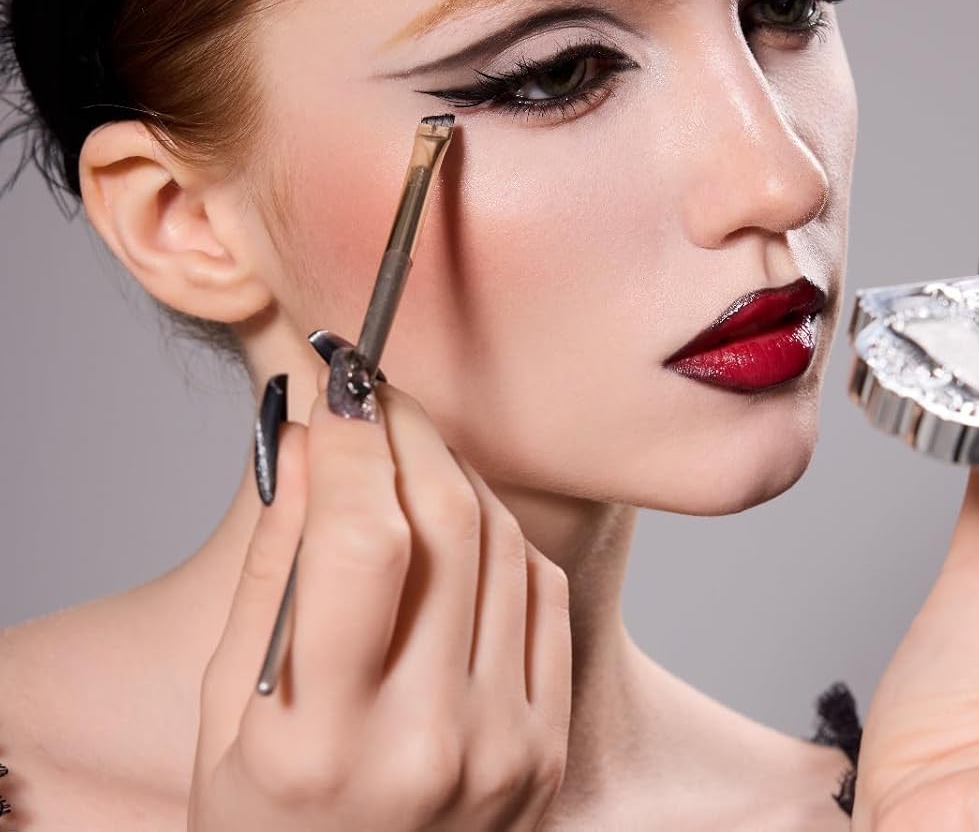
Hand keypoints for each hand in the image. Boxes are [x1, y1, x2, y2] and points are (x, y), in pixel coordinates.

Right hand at [188, 355, 570, 828]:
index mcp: (327, 743)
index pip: (364, 541)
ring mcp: (506, 746)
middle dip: (408, 434)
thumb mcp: (229, 721)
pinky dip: (501, 541)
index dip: (354, 443)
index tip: (337, 389)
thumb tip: (306, 445)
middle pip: (448, 523)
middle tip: (374, 398)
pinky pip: (543, 594)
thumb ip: (273, 574)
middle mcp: (432, 743)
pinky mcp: (549, 746)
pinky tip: (458, 530)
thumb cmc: (269, 829)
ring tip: (407, 459)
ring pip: (504, 544)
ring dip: (454, 476)